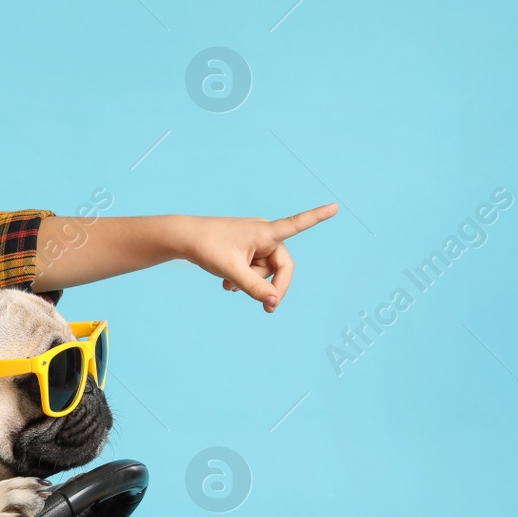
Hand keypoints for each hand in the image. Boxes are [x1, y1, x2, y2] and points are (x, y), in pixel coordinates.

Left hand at [181, 204, 338, 312]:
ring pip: (265, 271)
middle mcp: (263, 234)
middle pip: (281, 266)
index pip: (296, 224)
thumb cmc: (206, 247)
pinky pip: (254, 269)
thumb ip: (253, 287)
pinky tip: (227, 283)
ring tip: (229, 285)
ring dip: (251, 282)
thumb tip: (273, 301)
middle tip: (268, 309)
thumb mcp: (231, 271)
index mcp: (264, 232)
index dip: (316, 217)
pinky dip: (244, 278)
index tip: (334, 207)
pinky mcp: (245, 248)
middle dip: (271, 285)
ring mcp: (254, 241)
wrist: (183, 238)